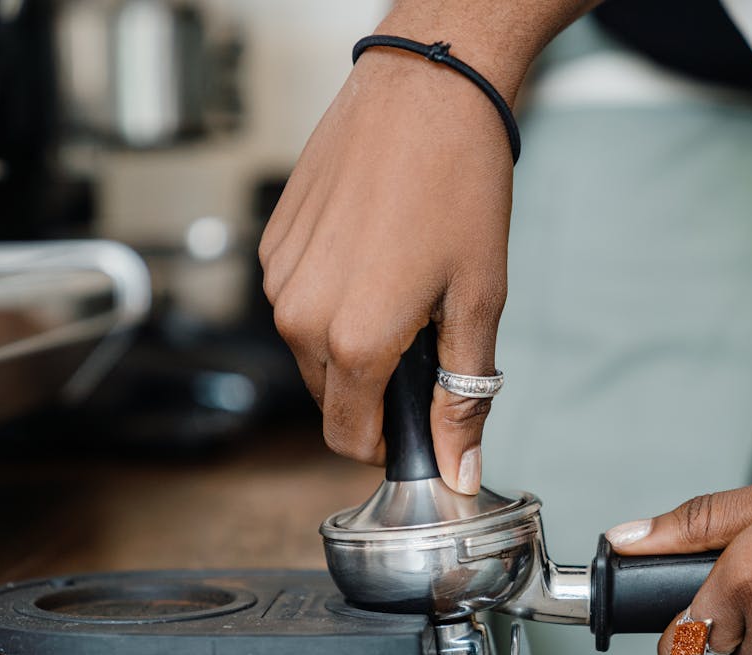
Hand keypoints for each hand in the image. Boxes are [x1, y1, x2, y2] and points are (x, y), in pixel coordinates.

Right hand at [259, 49, 513, 493]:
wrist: (424, 91)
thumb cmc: (459, 185)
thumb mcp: (478, 300)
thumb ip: (464, 394)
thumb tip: (462, 466)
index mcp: (352, 341)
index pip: (349, 438)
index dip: (389, 442)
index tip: (420, 421)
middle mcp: (300, 316)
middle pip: (331, 399)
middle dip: (376, 390)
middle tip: (426, 339)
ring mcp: (280, 278)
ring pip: (312, 350)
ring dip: (352, 341)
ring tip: (402, 285)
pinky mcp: (273, 244)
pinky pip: (299, 301)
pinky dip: (333, 297)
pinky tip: (373, 253)